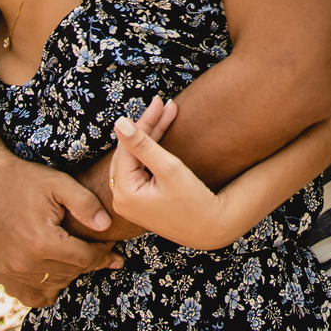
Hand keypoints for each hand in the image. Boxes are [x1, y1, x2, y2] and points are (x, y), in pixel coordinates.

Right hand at [0, 132, 123, 307]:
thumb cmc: (24, 179)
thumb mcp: (59, 183)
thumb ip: (86, 204)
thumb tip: (106, 226)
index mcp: (42, 243)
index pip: (85, 259)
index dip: (102, 251)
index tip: (109, 242)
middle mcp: (24, 263)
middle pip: (71, 273)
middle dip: (88, 261)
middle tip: (98, 248)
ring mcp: (10, 271)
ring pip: (54, 284)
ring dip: (69, 273)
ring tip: (76, 255)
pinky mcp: (0, 272)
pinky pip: (31, 295)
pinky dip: (45, 287)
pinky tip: (53, 270)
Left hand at [109, 98, 230, 249]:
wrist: (212, 229)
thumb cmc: (194, 201)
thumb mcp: (169, 169)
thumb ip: (143, 145)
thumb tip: (118, 123)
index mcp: (124, 193)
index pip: (127, 148)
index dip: (143, 123)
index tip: (158, 101)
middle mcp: (121, 199)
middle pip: (129, 152)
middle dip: (147, 127)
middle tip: (164, 104)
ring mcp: (129, 201)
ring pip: (134, 158)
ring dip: (150, 136)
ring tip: (166, 112)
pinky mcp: (139, 200)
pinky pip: (139, 168)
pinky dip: (150, 152)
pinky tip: (160, 133)